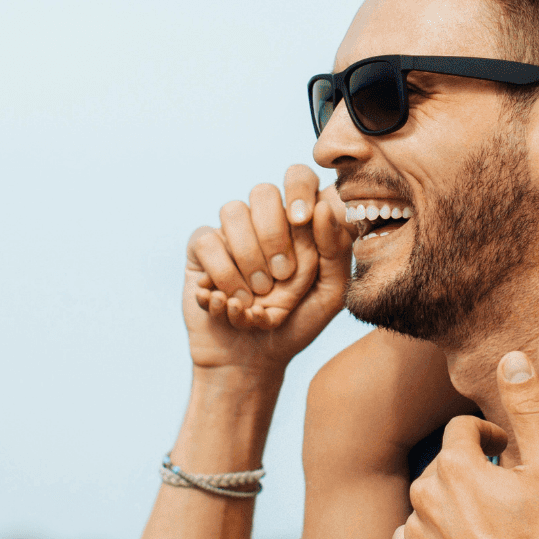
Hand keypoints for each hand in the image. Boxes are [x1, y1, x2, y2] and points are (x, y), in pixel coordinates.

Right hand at [183, 164, 352, 375]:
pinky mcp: (202, 249)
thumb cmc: (296, 324)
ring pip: (233, 211)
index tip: (303, 218)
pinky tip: (229, 302)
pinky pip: (207, 240)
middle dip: (274, 234)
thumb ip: (335, 251)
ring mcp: (231, 232)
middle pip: (264, 191)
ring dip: (248, 258)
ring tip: (256, 297)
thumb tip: (323, 207)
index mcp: (300, 223)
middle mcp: (264, 220)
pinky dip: (222, 274)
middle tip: (282, 276)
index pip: (300, 178)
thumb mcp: (330, 294)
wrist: (252, 360)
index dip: (300, 190)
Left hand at [393, 350, 538, 538]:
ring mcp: (415, 535)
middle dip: (471, 471)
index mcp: (454, 465)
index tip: (510, 454)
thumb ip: (529, 407)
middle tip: (505, 492)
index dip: (490, 438)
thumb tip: (512, 357)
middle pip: (444, 465)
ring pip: (429, 504)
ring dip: (453, 506)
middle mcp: (424, 496)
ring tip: (489, 525)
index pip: (462, 430)